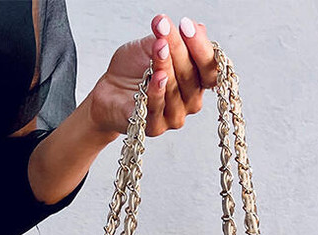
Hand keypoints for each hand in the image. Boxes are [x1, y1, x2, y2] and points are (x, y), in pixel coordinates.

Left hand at [89, 14, 217, 137]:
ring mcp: (174, 117)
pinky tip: (156, 76)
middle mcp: (189, 102)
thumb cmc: (133, 70)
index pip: (209, 68)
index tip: (187, 25)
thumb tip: (199, 27)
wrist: (109, 91)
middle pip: (191, 77)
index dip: (201, 47)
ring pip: (175, 91)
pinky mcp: (155, 127)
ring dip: (166, 66)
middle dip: (179, 49)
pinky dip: (157, 91)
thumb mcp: (152, 46)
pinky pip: (157, 108)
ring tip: (159, 45)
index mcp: (196, 82)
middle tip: (165, 27)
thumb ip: (174, 40)